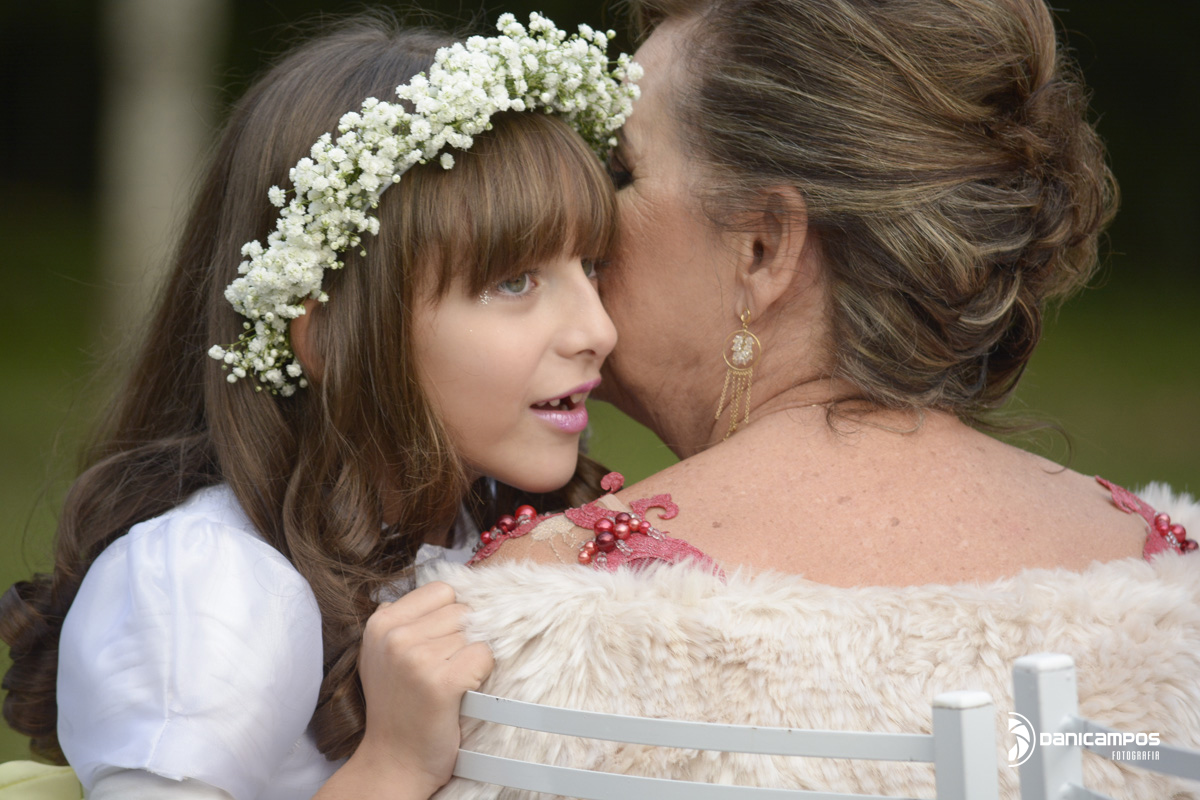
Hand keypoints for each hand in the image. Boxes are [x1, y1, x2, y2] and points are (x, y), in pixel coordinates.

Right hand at [352, 581, 493, 795]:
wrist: (395, 760)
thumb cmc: (398, 706)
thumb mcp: (385, 654)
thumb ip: (408, 619)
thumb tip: (451, 591)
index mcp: (380, 623)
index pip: (442, 590)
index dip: (450, 616)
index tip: (440, 644)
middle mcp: (394, 636)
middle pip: (460, 610)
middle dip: (461, 637)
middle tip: (443, 669)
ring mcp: (416, 658)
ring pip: (474, 634)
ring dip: (470, 658)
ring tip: (449, 683)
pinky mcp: (440, 683)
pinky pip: (484, 655)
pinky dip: (482, 672)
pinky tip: (463, 691)